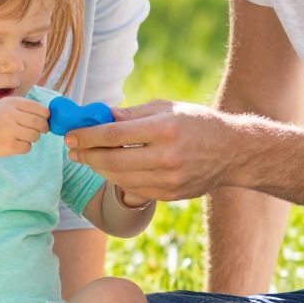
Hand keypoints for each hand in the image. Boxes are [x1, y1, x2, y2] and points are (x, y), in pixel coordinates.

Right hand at [0, 96, 49, 158]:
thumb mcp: (4, 105)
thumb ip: (24, 107)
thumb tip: (48, 115)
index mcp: (11, 103)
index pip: (40, 109)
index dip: (46, 116)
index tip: (45, 120)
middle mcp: (10, 115)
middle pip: (40, 123)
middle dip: (44, 128)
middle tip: (41, 130)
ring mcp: (9, 131)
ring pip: (35, 136)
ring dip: (33, 137)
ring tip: (22, 135)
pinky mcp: (8, 146)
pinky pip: (27, 147)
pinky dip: (25, 146)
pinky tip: (15, 143)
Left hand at [64, 100, 244, 201]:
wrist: (233, 152)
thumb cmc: (197, 123)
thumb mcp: (167, 108)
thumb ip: (132, 114)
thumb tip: (99, 117)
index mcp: (165, 128)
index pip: (114, 134)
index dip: (87, 136)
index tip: (70, 135)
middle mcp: (167, 156)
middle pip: (112, 160)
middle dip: (87, 155)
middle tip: (73, 150)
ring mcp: (169, 179)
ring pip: (120, 178)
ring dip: (99, 169)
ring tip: (89, 158)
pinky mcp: (171, 194)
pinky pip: (134, 189)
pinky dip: (118, 180)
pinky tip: (112, 169)